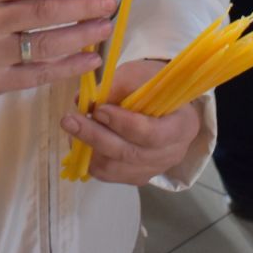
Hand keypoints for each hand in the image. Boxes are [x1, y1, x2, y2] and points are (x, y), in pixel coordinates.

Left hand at [61, 59, 201, 185]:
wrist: (164, 103)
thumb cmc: (153, 85)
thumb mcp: (139, 75)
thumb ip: (115, 87)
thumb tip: (83, 101)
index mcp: (182, 125)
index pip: (152, 133)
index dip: (123, 124)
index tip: (99, 109)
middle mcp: (172, 153)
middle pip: (130, 153)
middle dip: (96, 137)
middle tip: (69, 120)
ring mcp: (154, 168)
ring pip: (117, 168)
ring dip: (90, 150)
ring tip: (72, 130)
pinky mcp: (138, 176)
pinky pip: (111, 176)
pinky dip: (92, 161)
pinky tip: (81, 143)